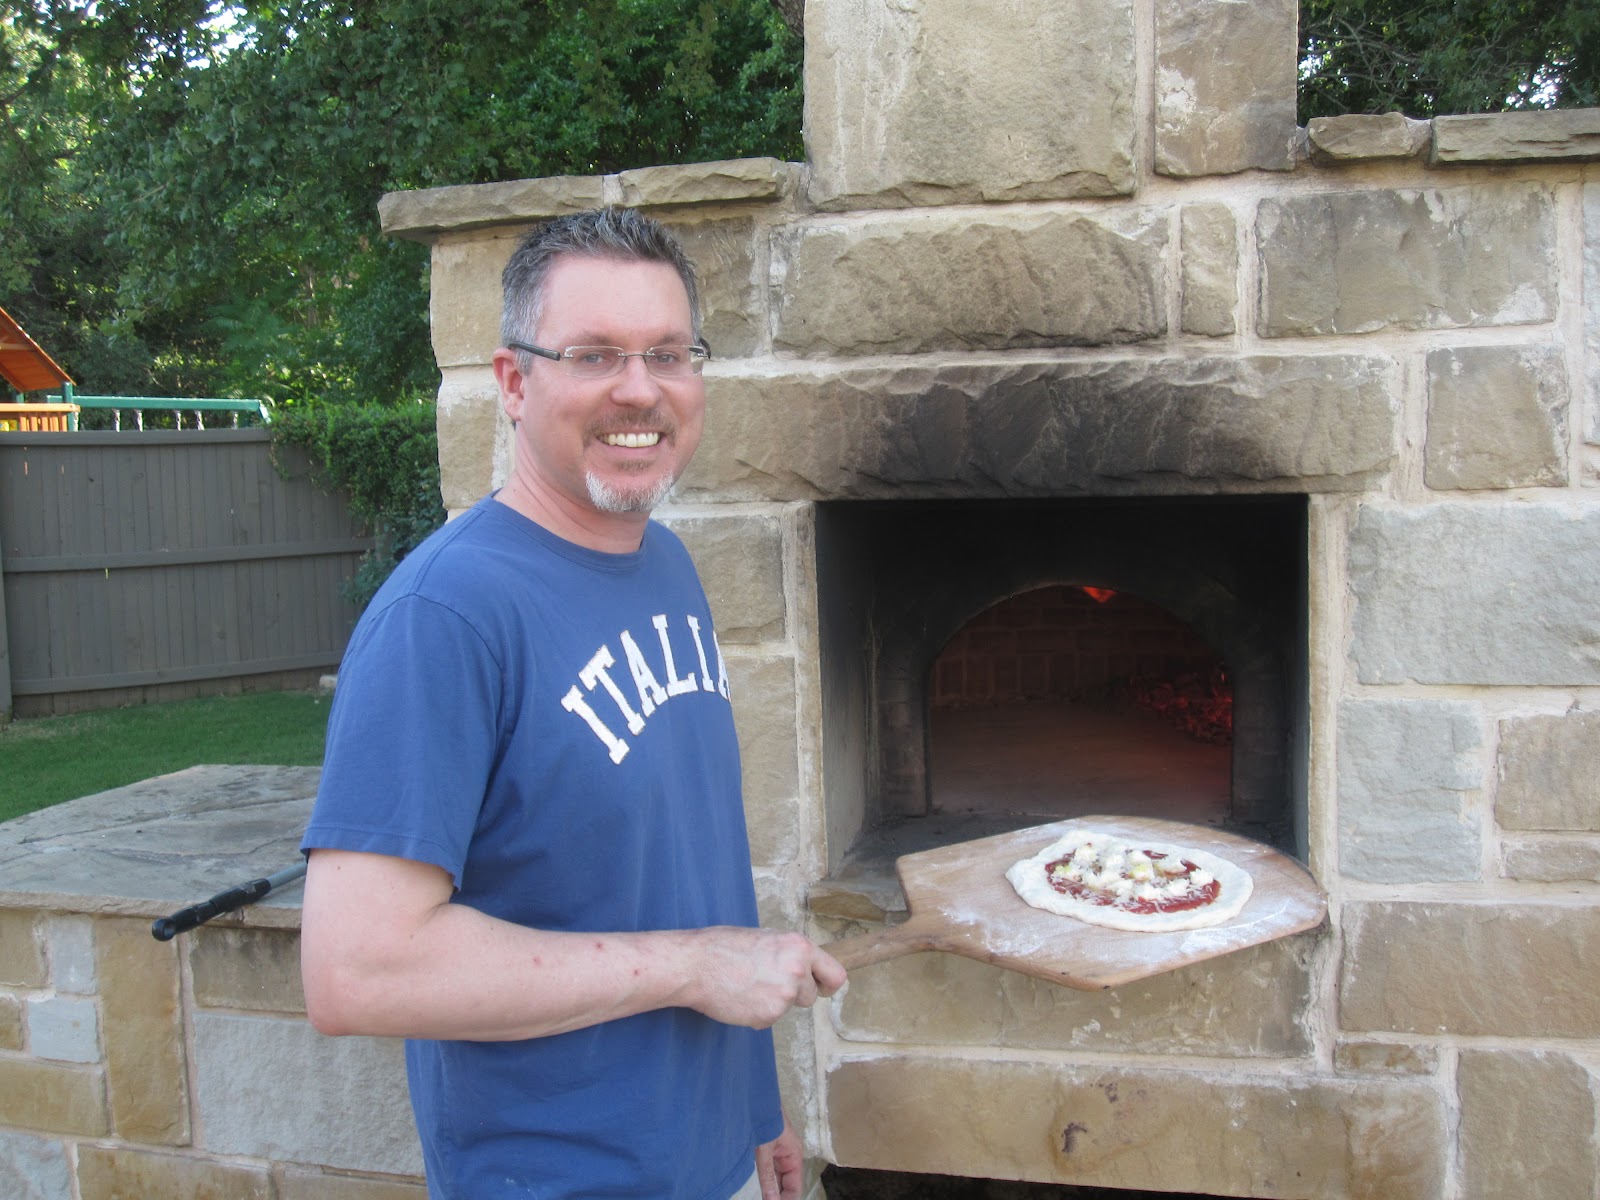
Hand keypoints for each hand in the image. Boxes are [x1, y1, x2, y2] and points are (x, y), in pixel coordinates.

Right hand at [684, 927, 846, 1027]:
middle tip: (768, 983)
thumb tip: (804, 967)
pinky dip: (757, 1012)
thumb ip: (790, 954)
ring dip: (775, 1002)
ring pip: (789, 1007)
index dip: (827, 983)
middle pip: (812, 995)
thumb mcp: (766, 938)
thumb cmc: (724, 947)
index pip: (836, 975)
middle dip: (795, 994)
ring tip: (749, 986)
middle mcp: (797, 971)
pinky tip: (740, 998)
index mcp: (799, 947)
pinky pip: (770, 1018)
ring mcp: (784, 996)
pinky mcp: (768, 1016)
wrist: (695, 965)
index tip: (819, 987)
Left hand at [756, 1114, 803, 1199]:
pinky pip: (768, 1170)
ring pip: (776, 1179)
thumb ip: (768, 1176)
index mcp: (794, 1156)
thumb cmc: (764, 1119)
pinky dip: (764, 1180)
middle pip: (786, 1186)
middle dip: (777, 1197)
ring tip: (763, 1199)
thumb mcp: (765, 1150)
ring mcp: (777, 1154)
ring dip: (770, 1190)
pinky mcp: (767, 1150)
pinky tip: (759, 1189)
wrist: (754, 1098)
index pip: (794, 1188)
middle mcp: (787, 1157)